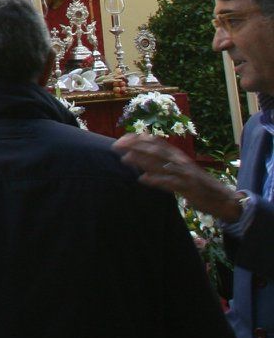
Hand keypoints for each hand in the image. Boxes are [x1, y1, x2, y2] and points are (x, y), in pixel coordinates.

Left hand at [114, 134, 241, 221]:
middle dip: (134, 146)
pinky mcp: (187, 187)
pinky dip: (155, 180)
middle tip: (116, 146)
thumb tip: (138, 155)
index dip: (137, 139)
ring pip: (160, 164)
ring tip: (125, 159)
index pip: (155, 142)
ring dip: (141, 161)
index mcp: (177, 155)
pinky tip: (142, 179)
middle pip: (155, 150)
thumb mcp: (178, 169)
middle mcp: (180, 161)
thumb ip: (160, 162)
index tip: (121, 139)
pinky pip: (169, 183)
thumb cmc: (195, 183)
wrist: (221, 198)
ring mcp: (184, 174)